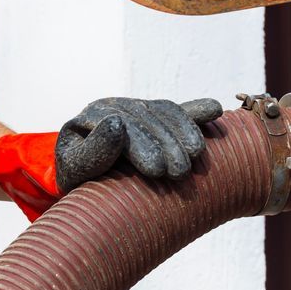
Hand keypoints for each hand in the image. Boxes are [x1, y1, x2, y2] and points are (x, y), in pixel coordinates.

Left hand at [55, 97, 223, 190]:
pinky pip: (176, 111)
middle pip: (145, 118)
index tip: (157, 170)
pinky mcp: (154, 115)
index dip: (142, 146)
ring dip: (184, 131)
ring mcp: (136, 108)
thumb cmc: (80, 182)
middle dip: (166, 144)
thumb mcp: (76, 172)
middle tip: (180, 173)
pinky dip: (195, 112)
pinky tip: (214, 110)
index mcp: (91, 118)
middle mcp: (114, 106)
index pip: (120, 125)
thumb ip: (92, 152)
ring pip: (164, 112)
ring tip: (195, 156)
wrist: (86, 183)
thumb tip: (116, 124)